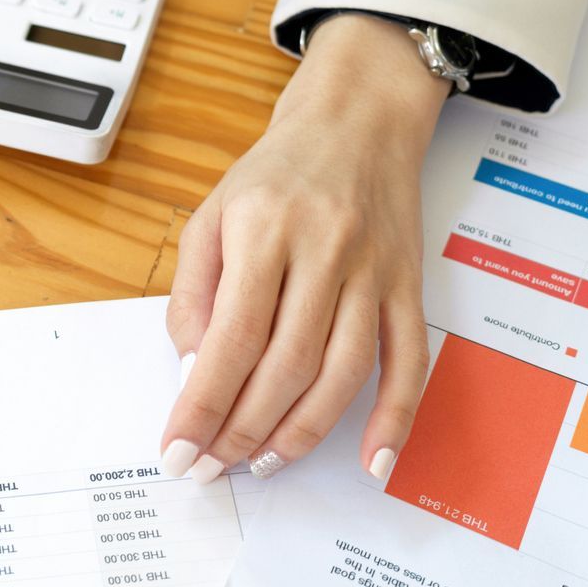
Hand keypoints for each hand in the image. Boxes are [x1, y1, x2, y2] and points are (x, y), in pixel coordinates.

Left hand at [158, 13, 448, 483]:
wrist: (357, 118)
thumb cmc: (276, 172)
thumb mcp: (211, 215)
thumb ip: (194, 293)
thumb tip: (192, 370)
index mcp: (264, 229)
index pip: (231, 338)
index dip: (203, 404)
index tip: (179, 449)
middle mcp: (324, 249)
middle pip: (285, 365)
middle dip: (242, 429)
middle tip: (212, 468)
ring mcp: (374, 270)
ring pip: (342, 372)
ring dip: (301, 432)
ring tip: (263, 463)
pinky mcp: (409, 285)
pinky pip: (409, 361)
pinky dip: (394, 417)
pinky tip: (373, 461)